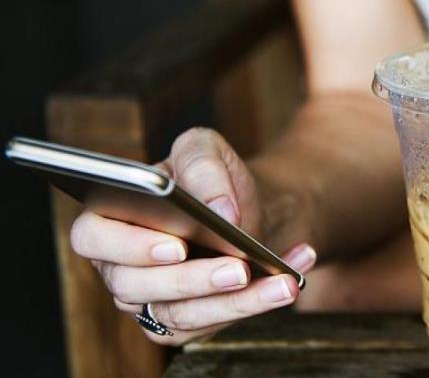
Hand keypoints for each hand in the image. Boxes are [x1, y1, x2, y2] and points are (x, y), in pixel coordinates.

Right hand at [69, 128, 316, 344]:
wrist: (246, 207)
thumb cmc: (212, 179)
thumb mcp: (206, 150)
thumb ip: (204, 165)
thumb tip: (219, 209)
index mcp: (110, 218)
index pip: (93, 238)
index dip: (129, 245)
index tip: (177, 245)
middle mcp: (121, 266)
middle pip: (138, 286)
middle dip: (193, 279)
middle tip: (238, 267)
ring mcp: (150, 300)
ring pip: (181, 314)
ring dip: (236, 302)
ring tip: (282, 282)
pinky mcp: (183, 323)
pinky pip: (214, 323)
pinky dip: (257, 303)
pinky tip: (289, 280)